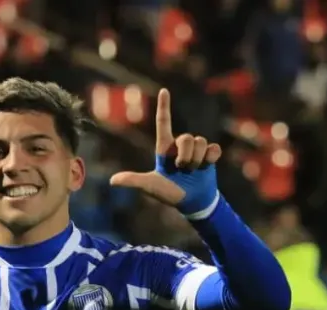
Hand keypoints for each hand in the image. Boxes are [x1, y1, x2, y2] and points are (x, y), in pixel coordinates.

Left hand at [109, 88, 221, 214]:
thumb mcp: (150, 185)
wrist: (192, 202)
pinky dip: (211, 158)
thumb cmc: (169, 193)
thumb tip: (112, 181)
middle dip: (186, 156)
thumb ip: (133, 181)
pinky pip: (213, 148)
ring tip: (192, 171)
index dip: (164, 106)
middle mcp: (180, 146)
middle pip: (187, 137)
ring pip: (201, 142)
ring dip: (197, 160)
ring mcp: (195, 150)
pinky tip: (207, 166)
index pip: (163, 122)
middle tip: (181, 169)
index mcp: (165, 148)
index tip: (164, 91)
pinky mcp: (209, 155)